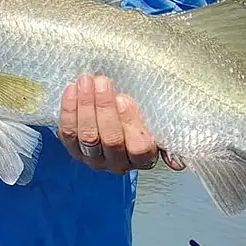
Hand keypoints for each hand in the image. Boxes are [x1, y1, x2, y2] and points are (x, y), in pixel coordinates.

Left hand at [58, 74, 181, 174]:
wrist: (114, 117)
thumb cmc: (139, 118)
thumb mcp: (157, 124)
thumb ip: (166, 134)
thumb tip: (178, 163)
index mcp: (143, 157)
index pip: (138, 148)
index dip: (130, 123)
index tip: (123, 99)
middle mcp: (117, 162)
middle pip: (110, 139)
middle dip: (104, 108)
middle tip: (100, 82)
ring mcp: (93, 158)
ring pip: (87, 136)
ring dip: (85, 106)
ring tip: (85, 81)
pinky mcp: (73, 150)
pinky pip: (67, 132)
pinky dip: (69, 109)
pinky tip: (72, 89)